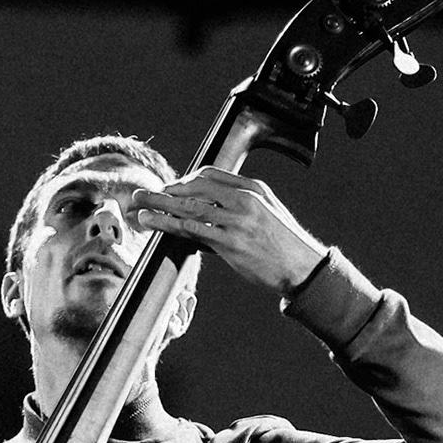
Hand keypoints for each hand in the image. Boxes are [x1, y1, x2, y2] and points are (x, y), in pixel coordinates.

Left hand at [131, 167, 325, 296]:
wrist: (303, 268)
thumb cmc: (283, 244)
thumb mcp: (267, 212)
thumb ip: (238, 206)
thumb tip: (207, 208)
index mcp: (253, 189)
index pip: (210, 174)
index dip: (185, 180)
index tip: (170, 189)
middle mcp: (244, 201)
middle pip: (195, 187)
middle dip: (165, 191)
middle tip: (142, 194)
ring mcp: (237, 222)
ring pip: (190, 208)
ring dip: (160, 206)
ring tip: (139, 207)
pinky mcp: (231, 244)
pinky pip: (193, 230)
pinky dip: (169, 225)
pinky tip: (153, 223)